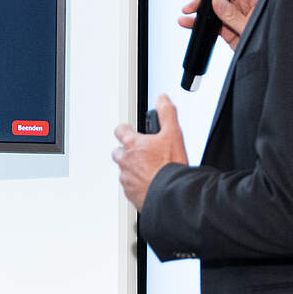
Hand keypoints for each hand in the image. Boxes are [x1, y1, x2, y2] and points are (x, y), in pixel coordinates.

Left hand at [112, 95, 187, 210]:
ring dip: (133, 169)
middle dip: (128, 151)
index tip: (130, 131)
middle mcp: (125, 161)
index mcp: (132, 144)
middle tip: (143, 154)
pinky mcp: (129, 194)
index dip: (126, 130)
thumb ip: (167, 113)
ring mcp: (125, 178)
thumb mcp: (173, 134)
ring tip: (149, 170)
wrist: (171, 195)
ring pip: (124, 170)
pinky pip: (129, 187)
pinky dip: (137, 184)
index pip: (120, 130)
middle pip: (119, 152)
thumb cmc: (170, 167)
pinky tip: (150, 184)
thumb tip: (162, 99)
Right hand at [178, 0, 260, 49]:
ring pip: (213, 7)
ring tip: (187, 10)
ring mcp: (234, 17)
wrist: (266, 63)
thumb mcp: (248, 28)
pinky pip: (211, 23)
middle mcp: (244, 6)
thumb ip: (232, 15)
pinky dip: (199, 22)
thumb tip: (217, 0)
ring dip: (199, 7)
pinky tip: (187, 22)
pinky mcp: (227, 30)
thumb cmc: (267, 42)